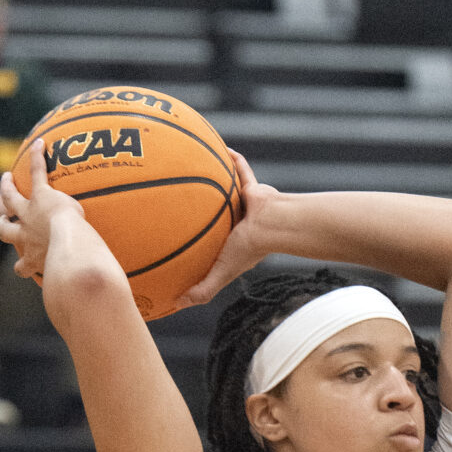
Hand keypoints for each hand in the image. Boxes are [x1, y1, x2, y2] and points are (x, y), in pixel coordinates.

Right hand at [0, 137, 85, 281]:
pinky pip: (37, 173)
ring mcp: (29, 215)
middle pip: (5, 231)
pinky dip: (38, 159)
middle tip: (1, 221)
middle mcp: (25, 237)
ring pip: (9, 199)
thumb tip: (112, 315)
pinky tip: (41, 144)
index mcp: (33, 258)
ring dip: (7, 189)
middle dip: (2, 226)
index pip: (22, 265)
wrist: (71, 250)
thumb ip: (87, 293)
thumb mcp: (77, 285)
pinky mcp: (41, 197)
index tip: (23, 266)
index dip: (22, 265)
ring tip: (7, 178)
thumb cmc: (76, 273)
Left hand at [176, 152, 292, 309]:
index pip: (209, 246)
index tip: (175, 240)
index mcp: (229, 244)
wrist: (275, 224)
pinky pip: (241, 170)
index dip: (194, 244)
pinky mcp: (253, 188)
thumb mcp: (222, 272)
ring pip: (226, 192)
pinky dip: (234, 160)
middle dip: (200, 211)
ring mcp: (245, 206)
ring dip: (215, 183)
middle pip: (215, 217)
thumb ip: (203, 290)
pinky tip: (220, 146)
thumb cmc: (250, 248)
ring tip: (194, 170)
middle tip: (178, 202)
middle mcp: (235, 225)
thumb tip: (176, 304)